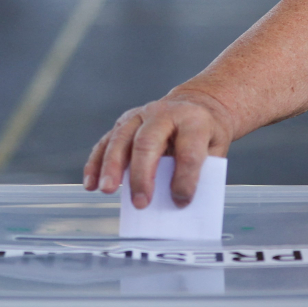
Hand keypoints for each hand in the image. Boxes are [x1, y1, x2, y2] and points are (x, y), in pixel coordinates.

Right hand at [83, 93, 233, 208]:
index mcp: (194, 120)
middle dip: (141, 175)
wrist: (197, 103)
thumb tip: (178, 203)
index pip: (188, 150)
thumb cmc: (206, 132)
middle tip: (141, 203)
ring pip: (120, 139)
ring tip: (108, 190)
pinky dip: (96, 163)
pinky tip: (92, 184)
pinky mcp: (124, 121)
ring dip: (111, 167)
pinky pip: (106, 142)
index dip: (184, 178)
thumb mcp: (216, 148)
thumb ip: (201, 172)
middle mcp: (164, 113)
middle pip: (147, 142)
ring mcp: (141, 114)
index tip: (181, 201)